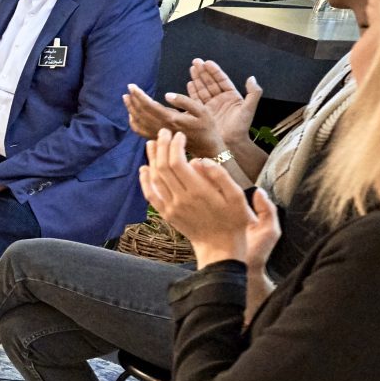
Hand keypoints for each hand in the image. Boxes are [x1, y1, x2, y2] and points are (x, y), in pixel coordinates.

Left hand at [123, 83, 213, 148]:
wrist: (207, 148)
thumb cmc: (207, 126)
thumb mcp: (202, 110)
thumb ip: (185, 101)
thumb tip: (167, 95)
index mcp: (172, 119)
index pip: (149, 106)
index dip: (139, 96)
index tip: (132, 86)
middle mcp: (163, 128)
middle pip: (142, 113)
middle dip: (133, 100)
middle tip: (129, 89)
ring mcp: (159, 135)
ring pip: (139, 122)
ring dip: (131, 110)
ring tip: (127, 98)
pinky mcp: (159, 139)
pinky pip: (141, 132)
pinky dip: (134, 123)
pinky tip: (131, 115)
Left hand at [140, 130, 276, 264]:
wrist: (220, 247)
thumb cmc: (234, 220)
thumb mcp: (236, 196)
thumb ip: (219, 175)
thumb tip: (199, 160)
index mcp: (198, 191)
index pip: (177, 161)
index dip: (174, 145)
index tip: (179, 135)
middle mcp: (181, 198)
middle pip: (162, 166)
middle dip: (161, 146)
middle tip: (163, 132)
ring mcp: (171, 207)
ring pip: (154, 178)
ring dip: (151, 159)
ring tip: (151, 143)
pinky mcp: (167, 215)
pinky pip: (150, 195)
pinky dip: (144, 180)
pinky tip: (144, 169)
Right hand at [183, 58, 261, 152]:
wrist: (231, 143)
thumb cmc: (241, 127)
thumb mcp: (249, 109)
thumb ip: (253, 93)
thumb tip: (251, 77)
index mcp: (232, 96)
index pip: (222, 80)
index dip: (214, 71)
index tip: (207, 62)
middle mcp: (221, 99)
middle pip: (210, 82)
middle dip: (203, 72)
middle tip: (196, 61)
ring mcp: (211, 106)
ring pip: (203, 89)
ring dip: (197, 79)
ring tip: (191, 68)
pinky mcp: (203, 113)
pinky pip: (197, 100)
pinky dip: (192, 91)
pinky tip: (189, 83)